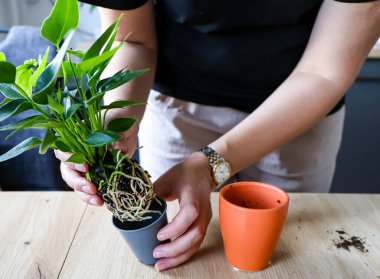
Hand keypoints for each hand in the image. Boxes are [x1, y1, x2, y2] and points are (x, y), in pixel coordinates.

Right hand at [54, 115, 138, 205]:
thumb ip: (113, 135)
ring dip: (86, 195)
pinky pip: (91, 189)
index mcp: (73, 141)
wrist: (127, 125)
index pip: (63, 153)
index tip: (86, 166)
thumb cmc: (116, 120)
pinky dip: (95, 197)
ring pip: (78, 185)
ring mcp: (86, 167)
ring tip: (98, 201)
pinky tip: (104, 202)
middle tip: (91, 189)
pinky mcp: (97, 175)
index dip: (71, 161)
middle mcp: (76, 155)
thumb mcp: (113, 123)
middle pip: (68, 173)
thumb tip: (117, 149)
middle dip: (78, 183)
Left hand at [152, 152, 213, 270]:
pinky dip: (184, 253)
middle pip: (195, 233)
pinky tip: (171, 259)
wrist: (202, 170)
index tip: (159, 235)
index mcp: (193, 195)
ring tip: (161, 264)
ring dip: (179, 256)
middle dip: (175, 249)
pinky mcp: (204, 223)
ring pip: (197, 242)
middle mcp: (203, 209)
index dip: (176, 227)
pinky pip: (197, 242)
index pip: (190, 214)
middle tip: (156, 254)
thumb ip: (152, 194)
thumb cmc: (183, 174)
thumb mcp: (165, 179)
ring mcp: (206, 217)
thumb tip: (133, 208)